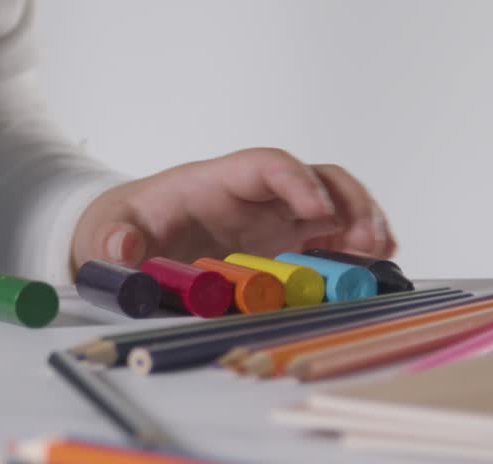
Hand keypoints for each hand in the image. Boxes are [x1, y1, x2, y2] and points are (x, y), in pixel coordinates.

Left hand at [71, 147, 394, 270]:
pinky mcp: (286, 245)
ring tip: (383, 255)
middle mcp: (257, 196)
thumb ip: (115, 240)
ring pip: (334, 205)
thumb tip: (121, 251)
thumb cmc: (127, 226)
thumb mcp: (109, 232)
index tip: (318, 211)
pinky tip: (376, 268)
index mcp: (218, 182)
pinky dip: (356, 249)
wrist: (132, 238)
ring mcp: (276, 219)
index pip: (267, 165)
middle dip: (348, 202)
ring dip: (363, 223)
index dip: (297, 182)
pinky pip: (331, 238)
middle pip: (317, 178)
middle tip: (369, 239)